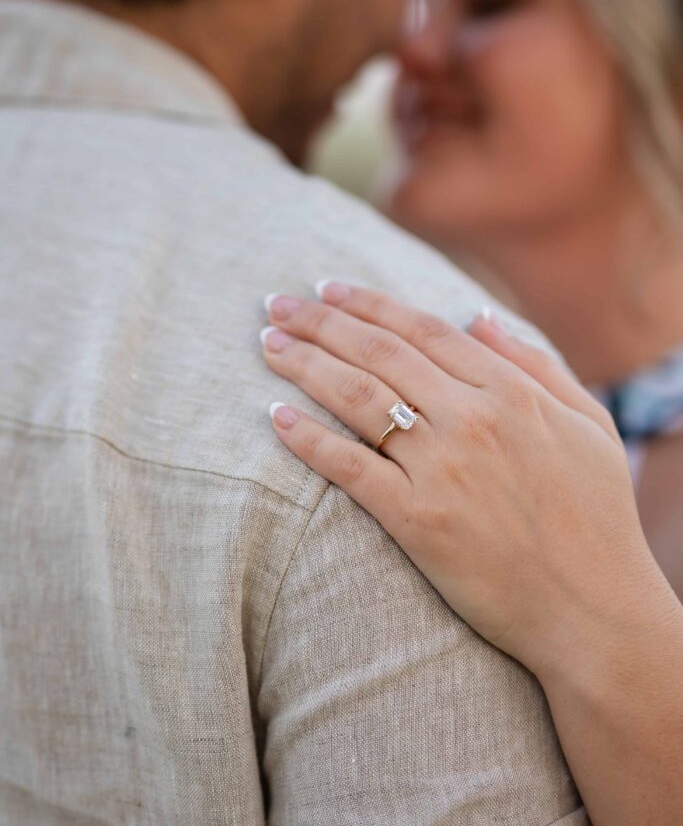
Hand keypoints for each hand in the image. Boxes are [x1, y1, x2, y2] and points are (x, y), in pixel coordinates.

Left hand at [260, 283, 659, 677]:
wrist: (593, 611)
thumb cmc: (597, 517)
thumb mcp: (587, 425)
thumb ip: (535, 364)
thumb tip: (479, 317)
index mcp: (510, 391)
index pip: (422, 329)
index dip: (368, 303)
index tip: (327, 289)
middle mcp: (471, 419)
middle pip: (378, 352)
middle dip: (320, 321)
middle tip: (276, 306)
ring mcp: (441, 469)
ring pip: (356, 397)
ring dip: (304, 364)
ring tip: (268, 344)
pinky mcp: (417, 520)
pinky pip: (349, 468)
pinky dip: (308, 439)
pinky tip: (276, 416)